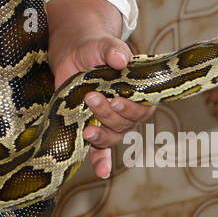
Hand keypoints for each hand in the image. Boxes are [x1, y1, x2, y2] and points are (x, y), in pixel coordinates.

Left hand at [51, 34, 155, 180]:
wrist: (74, 54)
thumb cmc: (94, 49)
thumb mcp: (103, 45)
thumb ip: (113, 49)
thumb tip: (120, 59)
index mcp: (137, 92)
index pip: (143, 107)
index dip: (131, 108)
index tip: (117, 100)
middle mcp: (126, 111)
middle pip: (125, 124)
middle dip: (109, 115)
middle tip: (92, 99)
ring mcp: (108, 122)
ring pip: (112, 137)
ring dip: (101, 136)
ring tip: (87, 129)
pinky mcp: (91, 127)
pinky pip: (100, 150)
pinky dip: (101, 161)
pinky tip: (101, 172)